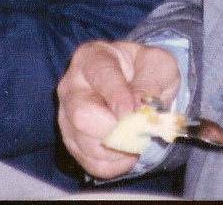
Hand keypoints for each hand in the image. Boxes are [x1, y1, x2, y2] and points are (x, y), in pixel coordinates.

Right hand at [56, 40, 180, 178]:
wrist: (135, 83)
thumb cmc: (143, 69)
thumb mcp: (156, 63)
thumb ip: (150, 80)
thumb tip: (139, 109)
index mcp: (90, 58)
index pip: (100, 75)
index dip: (119, 97)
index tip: (136, 112)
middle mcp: (71, 86)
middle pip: (82, 116)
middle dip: (117, 129)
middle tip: (140, 129)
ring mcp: (66, 116)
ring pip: (87, 145)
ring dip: (121, 148)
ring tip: (137, 136)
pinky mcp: (72, 142)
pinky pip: (94, 164)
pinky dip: (118, 163)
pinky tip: (127, 148)